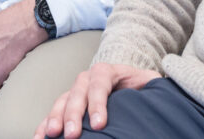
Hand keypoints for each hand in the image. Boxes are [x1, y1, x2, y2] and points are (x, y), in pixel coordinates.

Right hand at [33, 62, 159, 138]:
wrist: (126, 80)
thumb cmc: (140, 86)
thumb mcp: (150, 83)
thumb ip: (155, 87)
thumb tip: (164, 95)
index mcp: (107, 72)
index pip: (99, 85)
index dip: (98, 104)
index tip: (99, 125)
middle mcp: (86, 79)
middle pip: (77, 94)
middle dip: (73, 115)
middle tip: (72, 135)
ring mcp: (74, 91)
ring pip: (61, 103)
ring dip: (54, 119)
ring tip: (51, 136)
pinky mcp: (66, 104)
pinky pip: (53, 114)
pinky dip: (44, 125)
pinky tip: (39, 138)